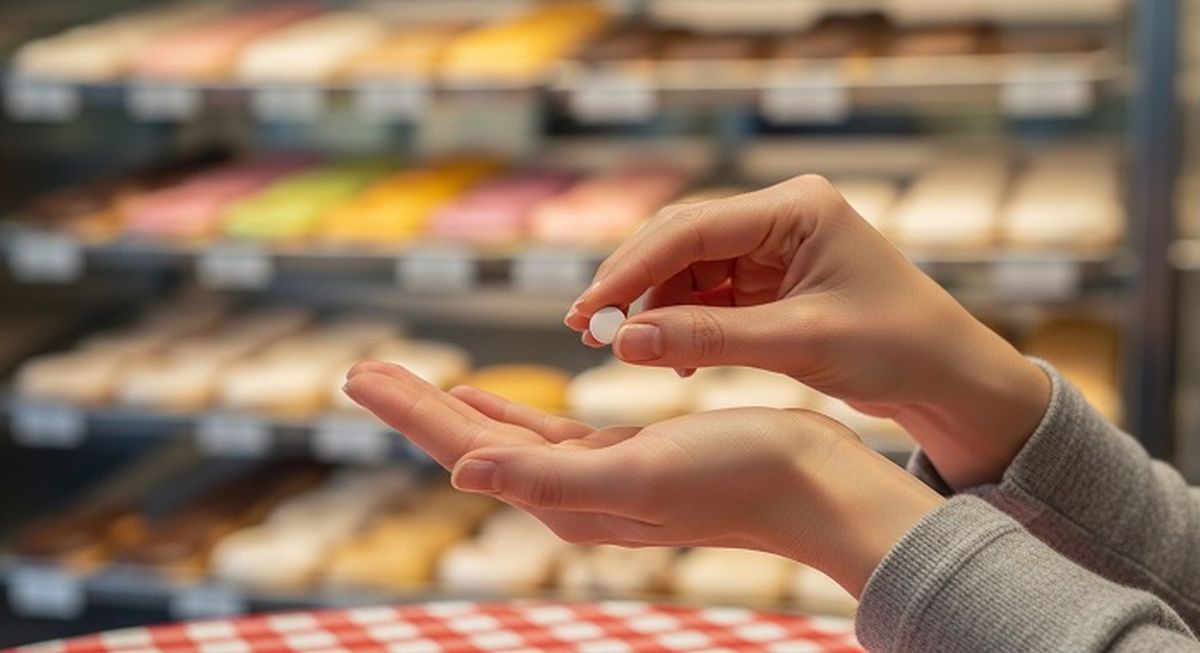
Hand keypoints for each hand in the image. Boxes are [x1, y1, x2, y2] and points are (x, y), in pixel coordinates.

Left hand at [343, 360, 942, 596]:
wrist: (809, 484)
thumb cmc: (734, 479)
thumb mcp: (637, 474)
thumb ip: (547, 477)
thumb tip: (461, 470)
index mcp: (560, 499)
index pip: (462, 448)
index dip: (409, 410)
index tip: (356, 374)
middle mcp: (566, 494)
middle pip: (469, 440)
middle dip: (415, 403)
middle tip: (360, 370)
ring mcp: (592, 478)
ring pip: (501, 434)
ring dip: (452, 405)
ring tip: (409, 377)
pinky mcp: (621, 457)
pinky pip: (544, 431)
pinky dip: (509, 412)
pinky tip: (490, 400)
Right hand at [566, 175, 1049, 488]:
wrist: (947, 377)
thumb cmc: (897, 348)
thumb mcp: (800, 343)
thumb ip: (709, 340)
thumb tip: (623, 343)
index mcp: (797, 208)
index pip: (692, 229)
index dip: (631, 269)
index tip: (588, 310)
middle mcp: (780, 217)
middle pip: (681, 242)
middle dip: (633, 287)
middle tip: (587, 330)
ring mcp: (774, 247)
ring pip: (688, 270)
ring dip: (654, 310)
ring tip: (624, 352)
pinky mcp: (771, 279)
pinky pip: (708, 295)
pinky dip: (683, 325)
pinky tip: (668, 358)